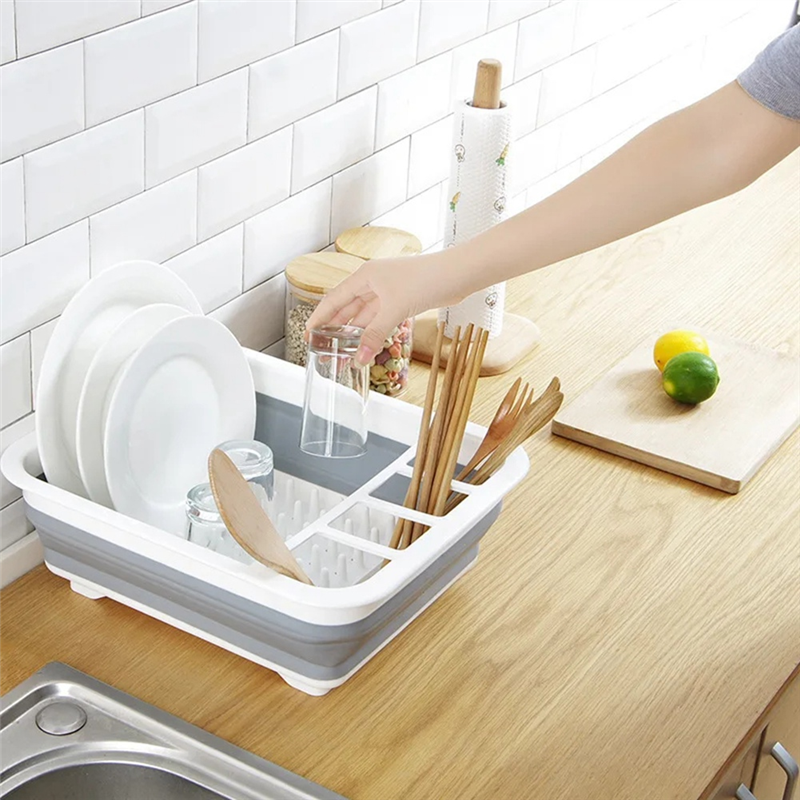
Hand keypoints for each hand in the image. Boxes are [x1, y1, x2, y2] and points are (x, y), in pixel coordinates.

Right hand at [305, 253, 460, 364]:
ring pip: (364, 315)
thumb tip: (358, 358)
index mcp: (364, 276)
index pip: (333, 299)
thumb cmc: (427, 279)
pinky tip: (367, 344)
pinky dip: (372, 332)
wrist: (458, 273)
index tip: (308, 333)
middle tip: (324, 350)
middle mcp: (373, 282)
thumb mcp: (394, 309)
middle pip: (347, 308)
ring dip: (355, 334)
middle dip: (335, 329)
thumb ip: (374, 335)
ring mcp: (388, 291)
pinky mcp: (402, 299)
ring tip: (344, 353)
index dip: (319, 317)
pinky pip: (380, 318)